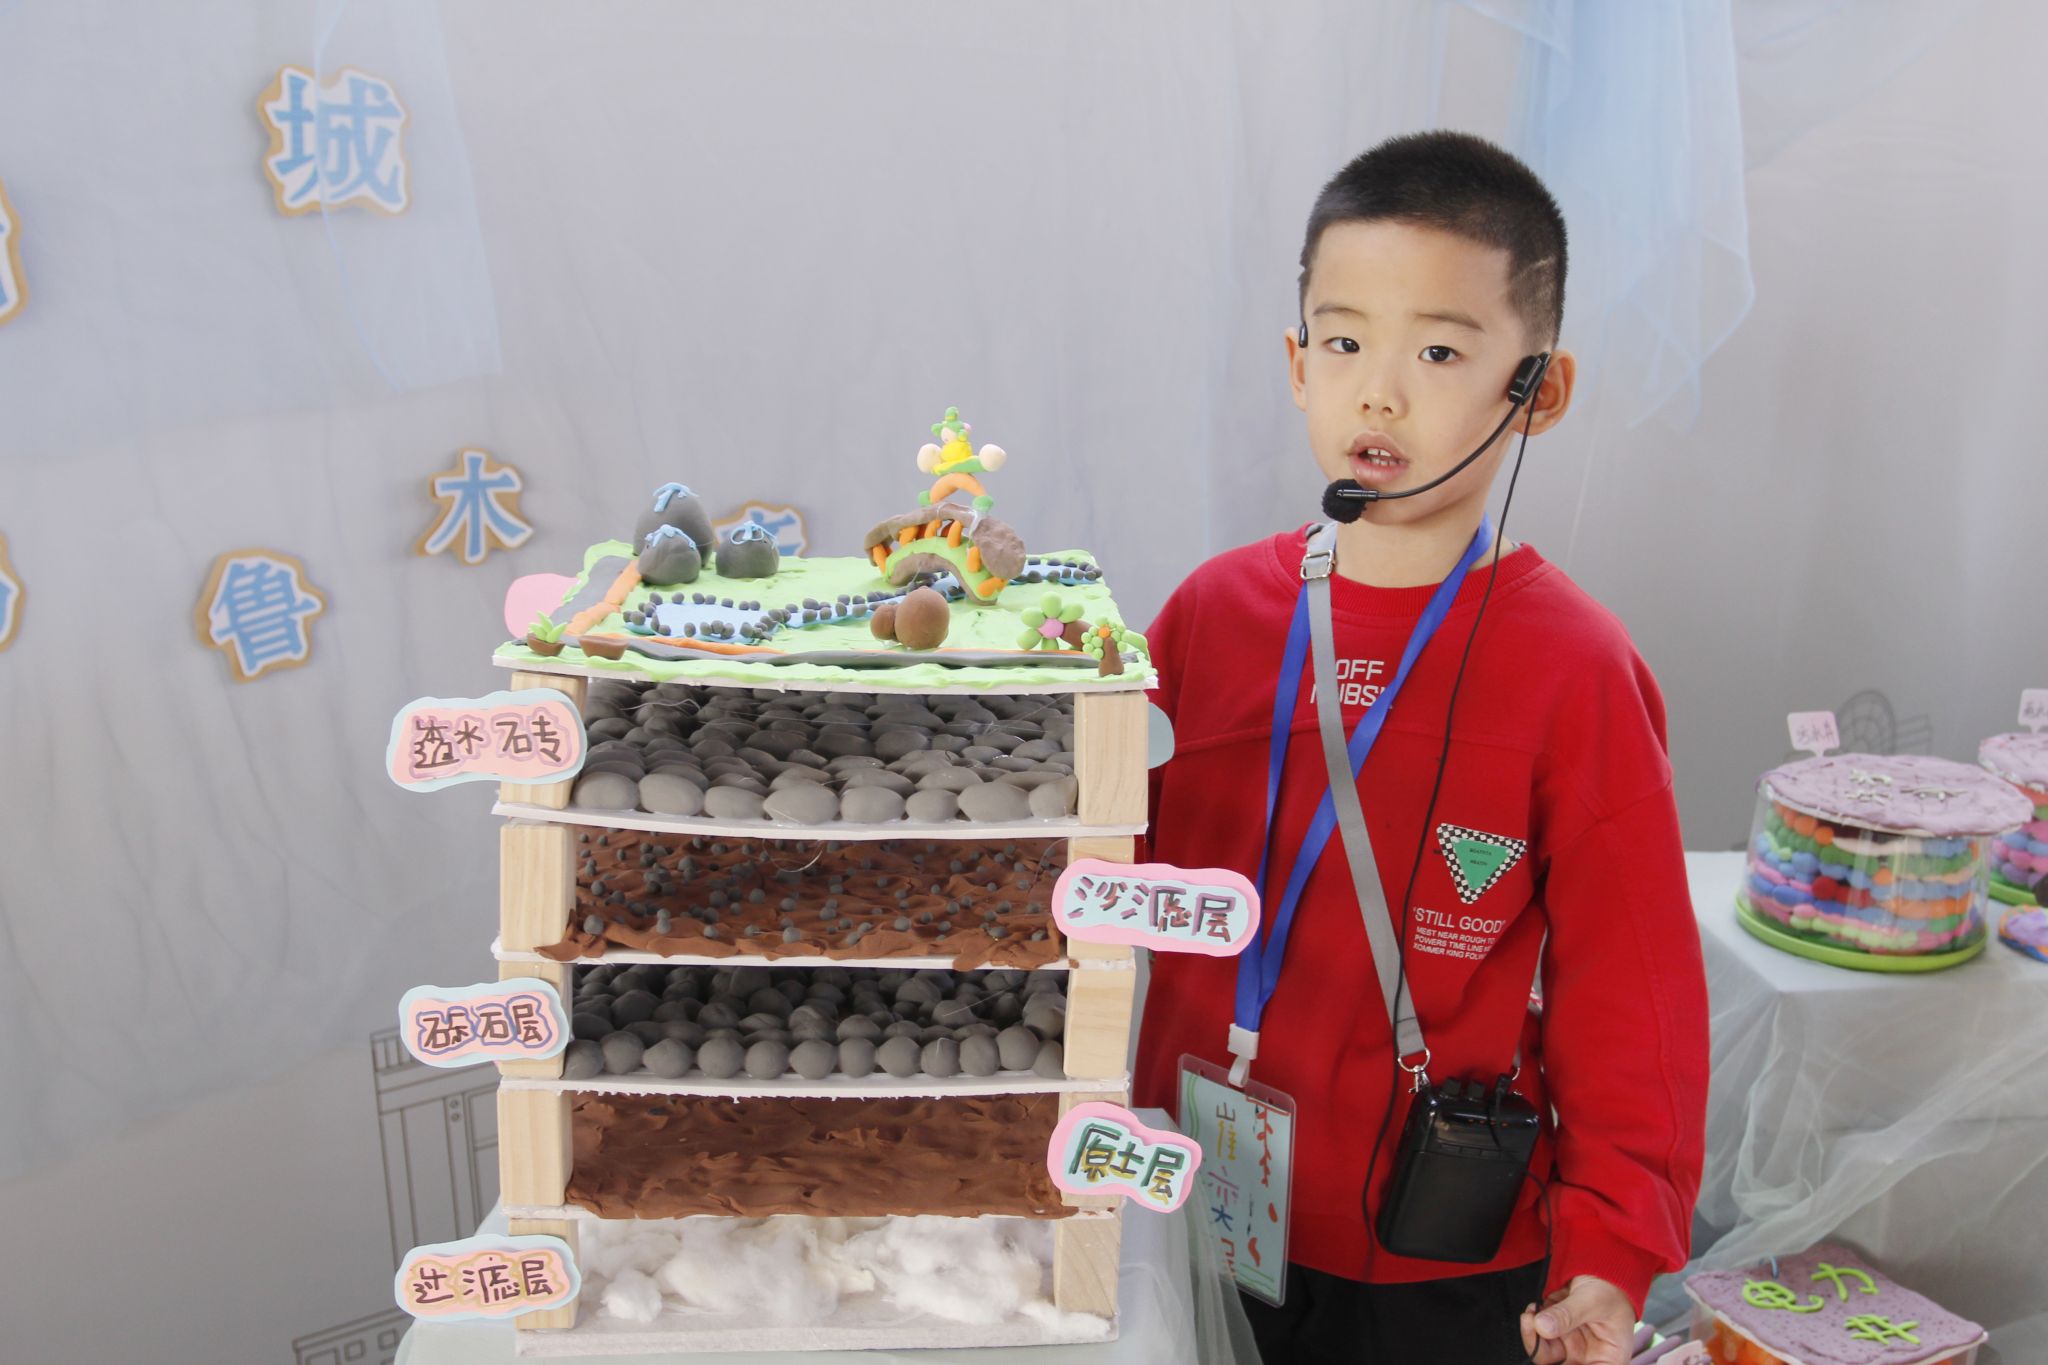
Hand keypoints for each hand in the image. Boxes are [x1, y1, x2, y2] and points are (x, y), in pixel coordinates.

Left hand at [1518, 1276, 1635, 1363]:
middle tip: (1533, 1327)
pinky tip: (1533, 1310)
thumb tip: (1541, 1327)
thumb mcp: (1592, 1300)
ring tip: (1531, 1314)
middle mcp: (1590, 1358)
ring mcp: (1572, 1347)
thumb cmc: (1610, 1288)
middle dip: (1540, 1350)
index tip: (1549, 1350)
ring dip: (1533, 1336)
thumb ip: (1567, 1315)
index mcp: (1609, 1359)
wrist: (1600, 1268)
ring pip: (1545, 1355)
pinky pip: (1539, 1338)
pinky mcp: (1557, 1334)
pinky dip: (1532, 1326)